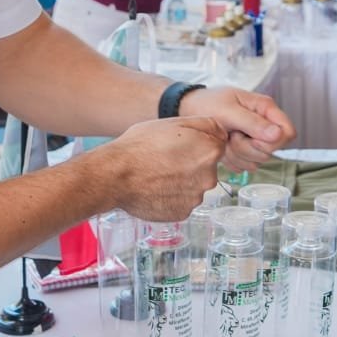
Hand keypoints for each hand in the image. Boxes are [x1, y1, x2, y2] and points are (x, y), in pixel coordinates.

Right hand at [94, 116, 227, 221]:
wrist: (116, 175)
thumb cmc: (141, 145)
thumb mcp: (174, 122)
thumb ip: (205, 125)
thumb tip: (221, 132)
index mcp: (210, 152)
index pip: (216, 145)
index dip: (196, 142)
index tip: (179, 145)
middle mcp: (209, 178)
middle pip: (206, 167)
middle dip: (191, 162)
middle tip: (165, 159)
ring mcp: (195, 198)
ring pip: (193, 185)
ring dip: (181, 181)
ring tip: (157, 174)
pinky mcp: (182, 213)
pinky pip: (182, 201)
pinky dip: (172, 196)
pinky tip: (156, 188)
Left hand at [179, 86, 295, 171]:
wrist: (189, 111)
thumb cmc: (207, 104)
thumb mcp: (228, 111)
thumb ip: (252, 122)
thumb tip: (277, 134)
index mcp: (265, 108)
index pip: (288, 132)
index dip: (274, 141)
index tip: (253, 138)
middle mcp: (264, 124)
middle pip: (272, 150)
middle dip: (249, 148)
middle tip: (232, 135)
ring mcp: (255, 138)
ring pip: (259, 160)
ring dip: (238, 154)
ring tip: (225, 138)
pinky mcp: (245, 151)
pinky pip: (247, 165)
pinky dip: (232, 160)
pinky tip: (223, 146)